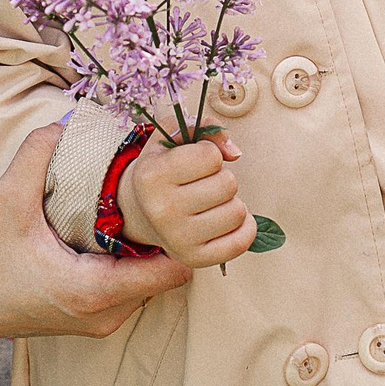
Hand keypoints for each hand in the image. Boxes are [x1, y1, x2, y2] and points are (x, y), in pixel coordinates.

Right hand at [0, 125, 192, 346]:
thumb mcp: (6, 201)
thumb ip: (36, 156)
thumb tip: (64, 122)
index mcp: (92, 290)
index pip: (172, 270)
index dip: (178, 233)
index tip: (168, 201)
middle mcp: (103, 316)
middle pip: (165, 277)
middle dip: (165, 241)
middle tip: (154, 203)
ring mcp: (96, 324)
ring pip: (148, 287)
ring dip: (146, 256)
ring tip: (133, 218)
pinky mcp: (86, 323)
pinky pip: (127, 295)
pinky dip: (128, 269)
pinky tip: (109, 239)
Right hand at [117, 133, 255, 268]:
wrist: (140, 212)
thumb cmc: (163, 168)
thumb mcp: (173, 136)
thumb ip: (205, 126)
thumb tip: (235, 153)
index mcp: (151, 176)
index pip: (211, 156)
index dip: (209, 154)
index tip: (193, 162)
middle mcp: (161, 210)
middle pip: (228, 184)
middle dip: (221, 178)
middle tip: (202, 184)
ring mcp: (177, 239)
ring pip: (237, 211)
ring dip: (230, 202)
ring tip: (209, 202)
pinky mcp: (194, 259)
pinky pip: (242, 241)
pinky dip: (244, 227)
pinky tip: (224, 219)